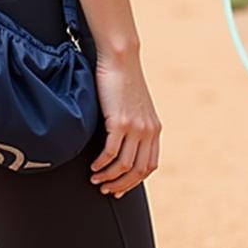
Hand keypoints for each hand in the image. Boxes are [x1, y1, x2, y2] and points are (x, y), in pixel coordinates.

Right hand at [89, 52, 160, 197]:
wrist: (121, 58)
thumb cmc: (123, 79)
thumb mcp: (136, 106)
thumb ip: (135, 125)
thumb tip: (123, 143)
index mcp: (154, 128)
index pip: (150, 165)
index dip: (134, 181)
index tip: (120, 188)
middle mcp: (148, 131)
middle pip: (138, 171)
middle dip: (121, 185)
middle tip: (106, 189)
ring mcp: (135, 127)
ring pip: (124, 166)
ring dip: (108, 177)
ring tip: (96, 179)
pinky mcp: (120, 121)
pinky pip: (110, 153)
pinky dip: (100, 164)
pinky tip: (93, 166)